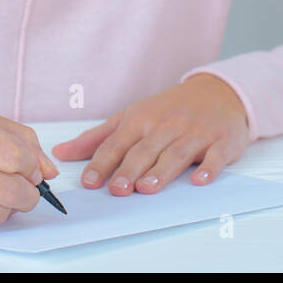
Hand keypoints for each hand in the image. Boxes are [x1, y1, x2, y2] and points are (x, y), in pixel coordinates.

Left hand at [50, 74, 249, 194]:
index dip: (102, 163)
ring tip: (146, 188)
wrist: (216, 92)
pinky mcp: (221, 141)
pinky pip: (215, 156)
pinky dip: (208, 168)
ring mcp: (195, 132)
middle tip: (117, 189)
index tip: (88, 182)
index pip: (117, 143)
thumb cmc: (167, 110)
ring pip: (176, 153)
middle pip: (145, 150)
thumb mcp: (130, 117)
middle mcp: (166, 125)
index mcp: (140, 119)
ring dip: (161, 171)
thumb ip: (97, 139)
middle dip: (129, 169)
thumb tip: (61, 153)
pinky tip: (199, 180)